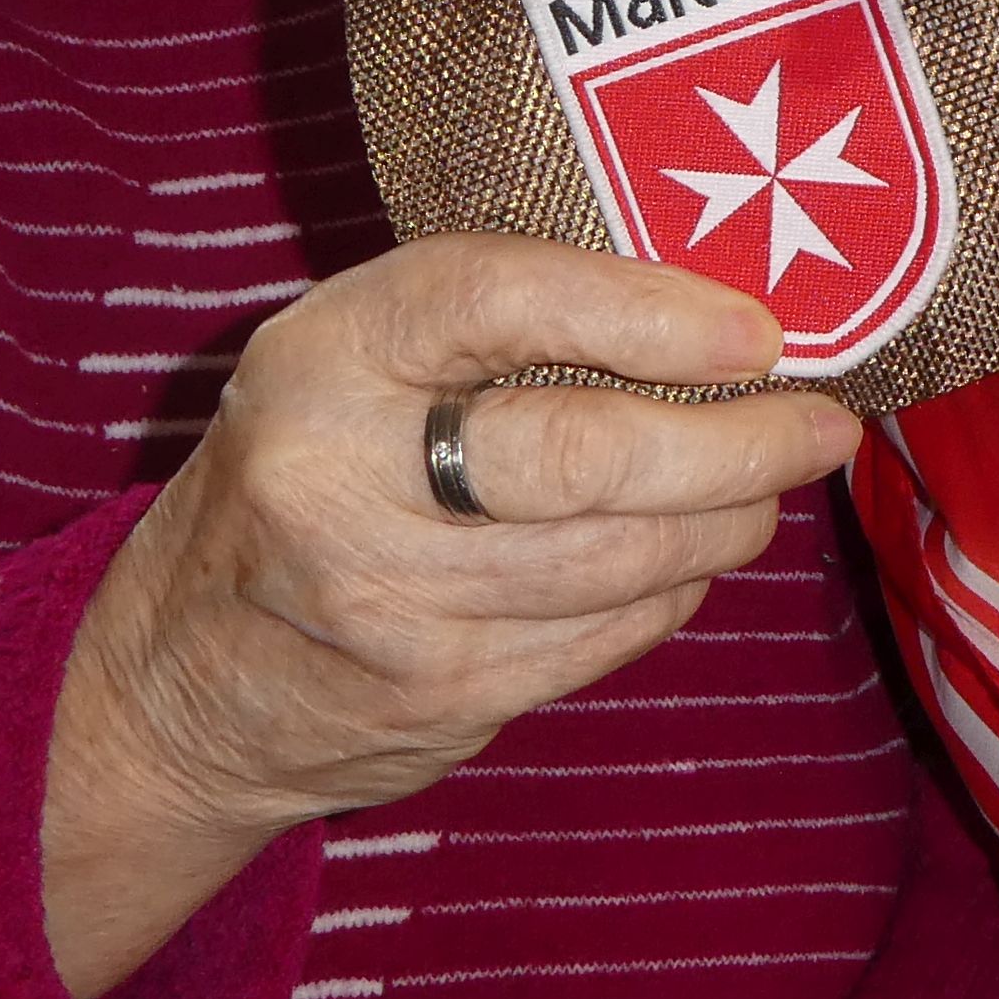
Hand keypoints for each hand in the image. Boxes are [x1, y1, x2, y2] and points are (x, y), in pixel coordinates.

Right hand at [38, 234, 857, 994]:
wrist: (179, 679)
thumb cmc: (305, 470)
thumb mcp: (349, 359)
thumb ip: (491, 322)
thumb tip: (707, 314)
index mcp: (322, 358)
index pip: (495, 299)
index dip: (644, 311)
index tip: (754, 330)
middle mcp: (345, 479)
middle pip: (584, 454)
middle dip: (733, 440)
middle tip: (818, 423)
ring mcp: (396, 605)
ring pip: (619, 558)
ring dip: (726, 517)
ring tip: (770, 484)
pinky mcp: (445, 698)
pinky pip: (609, 634)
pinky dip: (673, 589)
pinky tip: (689, 557)